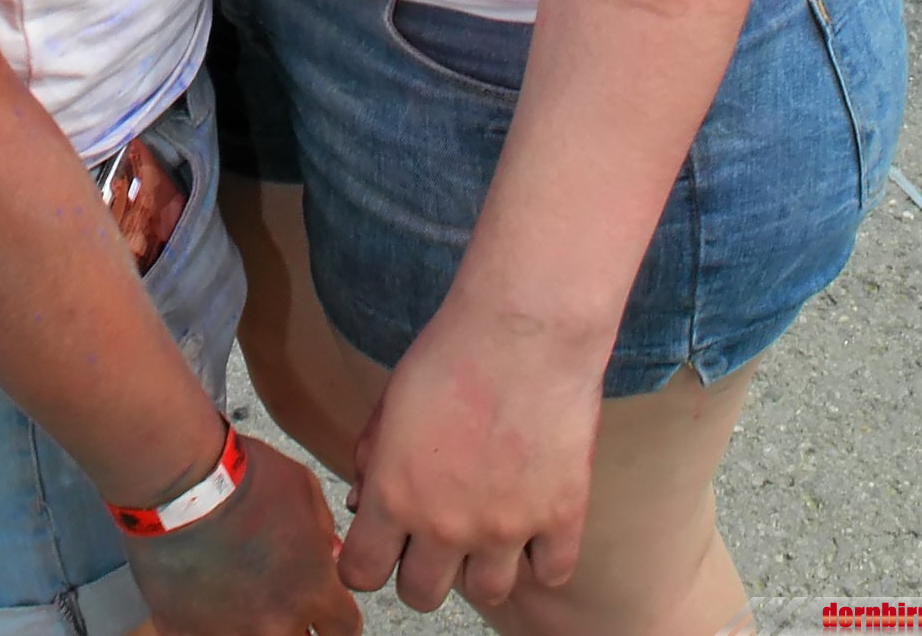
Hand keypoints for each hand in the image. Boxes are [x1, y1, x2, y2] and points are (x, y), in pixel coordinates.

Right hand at [127, 434, 361, 635]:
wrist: (180, 484)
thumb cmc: (243, 476)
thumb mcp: (303, 488)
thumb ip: (322, 530)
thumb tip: (328, 555)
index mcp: (312, 590)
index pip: (345, 630)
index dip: (335, 616)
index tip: (322, 603)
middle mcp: (276, 624)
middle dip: (297, 624)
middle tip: (279, 598)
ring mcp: (231, 635)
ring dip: (254, 626)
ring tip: (239, 597)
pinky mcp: (186, 634)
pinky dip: (209, 625)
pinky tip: (203, 600)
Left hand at [339, 301, 605, 615]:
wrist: (525, 326)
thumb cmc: (452, 351)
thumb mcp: (393, 400)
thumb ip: (373, 457)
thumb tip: (361, 503)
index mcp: (395, 495)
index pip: (362, 572)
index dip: (365, 562)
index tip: (379, 547)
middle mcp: (445, 525)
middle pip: (421, 595)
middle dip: (421, 568)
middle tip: (436, 532)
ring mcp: (506, 528)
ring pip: (486, 593)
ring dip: (482, 565)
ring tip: (488, 522)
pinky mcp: (560, 517)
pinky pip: (550, 572)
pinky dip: (542, 555)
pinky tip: (535, 519)